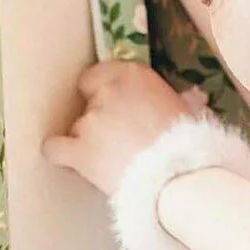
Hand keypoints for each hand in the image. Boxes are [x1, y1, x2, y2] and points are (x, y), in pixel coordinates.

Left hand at [41, 57, 195, 195]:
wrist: (177, 176)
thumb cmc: (190, 143)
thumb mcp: (189, 113)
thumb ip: (183, 100)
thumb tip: (194, 96)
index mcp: (133, 75)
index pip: (101, 73)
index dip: (105, 90)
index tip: (116, 105)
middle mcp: (107, 91)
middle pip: (89, 100)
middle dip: (101, 116)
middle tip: (118, 135)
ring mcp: (89, 121)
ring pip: (78, 126)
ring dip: (89, 140)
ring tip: (111, 159)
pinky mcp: (78, 150)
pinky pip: (54, 148)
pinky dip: (59, 153)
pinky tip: (69, 161)